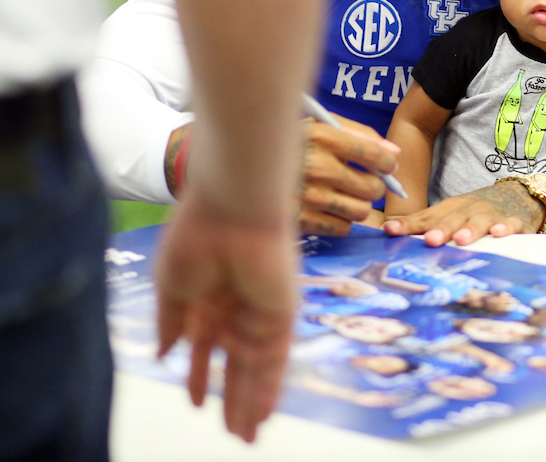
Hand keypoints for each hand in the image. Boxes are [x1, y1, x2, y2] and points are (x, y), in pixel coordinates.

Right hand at [155, 196, 296, 442]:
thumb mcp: (172, 286)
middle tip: (231, 434)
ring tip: (246, 437)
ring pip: (255, 369)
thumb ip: (170, 322)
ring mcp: (260, 312)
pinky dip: (268, 389)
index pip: (205, 347)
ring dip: (249, 403)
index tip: (194, 403)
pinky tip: (262, 415)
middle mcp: (237, 308)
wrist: (231, 210)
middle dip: (231, 399)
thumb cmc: (196, 237)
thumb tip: (163, 353)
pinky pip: (275, 360)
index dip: (198, 375)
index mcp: (208, 299)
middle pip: (235, 364)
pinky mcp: (281, 314)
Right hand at [299, 115, 399, 235]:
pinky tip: (326, 209)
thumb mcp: (317, 125)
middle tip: (362, 182)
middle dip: (374, 186)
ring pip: (362, 211)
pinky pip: (342, 228)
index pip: (376, 155)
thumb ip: (358, 134)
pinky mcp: (300, 221)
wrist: (238, 166)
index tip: (386, 166)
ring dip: (358, 205)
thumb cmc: (288, 143)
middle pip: (374, 188)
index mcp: (322, 136)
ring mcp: (309, 196)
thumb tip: (394, 154)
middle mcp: (317, 167)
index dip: (387, 164)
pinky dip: (340, 221)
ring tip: (342, 195)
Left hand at [381, 180, 545, 245]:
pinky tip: (499, 233)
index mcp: (451, 208)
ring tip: (461, 240)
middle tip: (430, 241)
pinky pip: (512, 224)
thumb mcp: (451, 214)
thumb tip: (387, 231)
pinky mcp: (516, 221)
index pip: (427, 216)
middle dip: (441, 229)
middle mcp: (470, 209)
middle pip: (454, 218)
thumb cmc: (477, 210)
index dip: (409, 224)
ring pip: (480, 221)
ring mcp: (493, 214)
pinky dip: (506, 228)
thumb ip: (424, 224)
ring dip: (470, 229)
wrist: (520, 194)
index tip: (391, 230)